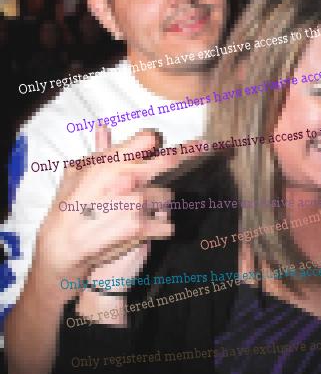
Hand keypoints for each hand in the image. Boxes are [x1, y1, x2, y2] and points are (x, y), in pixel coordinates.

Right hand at [33, 125, 201, 296]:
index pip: (147, 139)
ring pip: (167, 196)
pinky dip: (161, 228)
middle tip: (202, 147)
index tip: (171, 140)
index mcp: (111, 162)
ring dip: (161, 203)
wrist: (65, 246)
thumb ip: (98, 151)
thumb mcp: (77, 173)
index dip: (157, 140)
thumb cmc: (68, 209)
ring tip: (142, 210)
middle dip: (189, 153)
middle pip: (169, 160)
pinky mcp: (143, 227)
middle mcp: (127, 179)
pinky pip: (167, 224)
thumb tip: (104, 128)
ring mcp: (137, 203)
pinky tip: (147, 229)